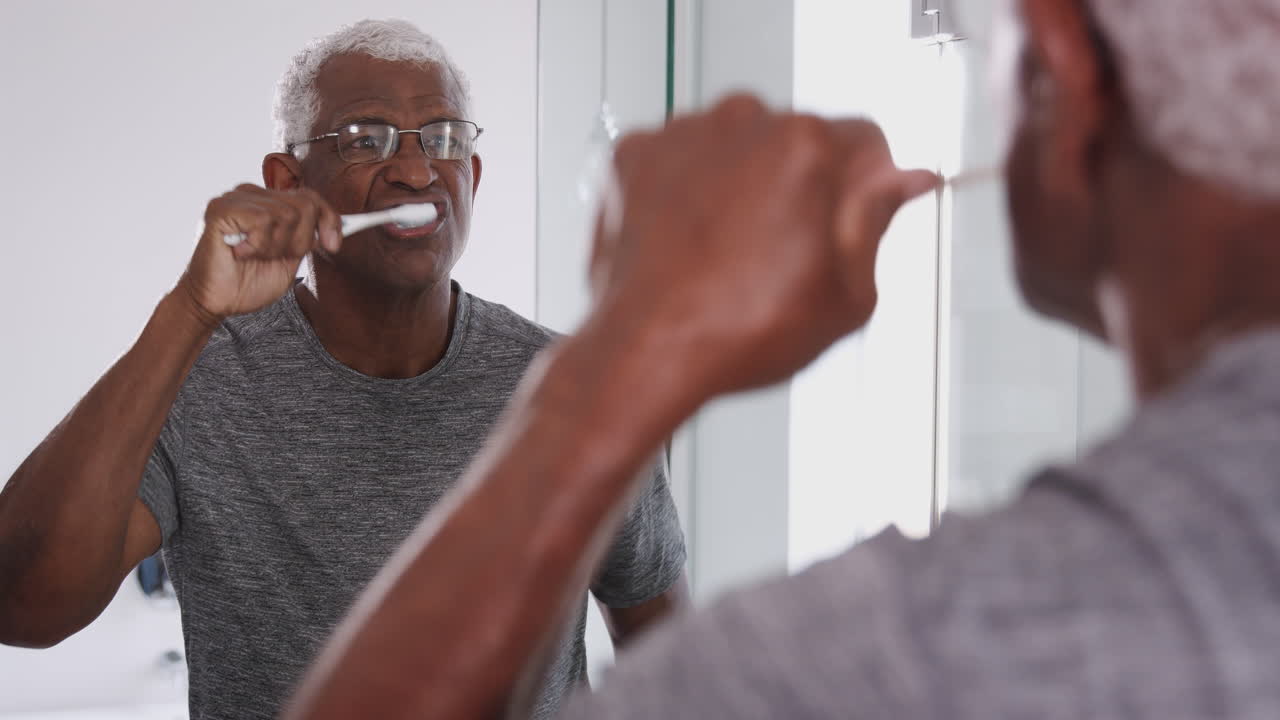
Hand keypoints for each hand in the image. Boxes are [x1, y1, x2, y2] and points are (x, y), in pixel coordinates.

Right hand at [178, 185, 341, 322]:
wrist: (215, 303)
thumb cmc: (248, 282)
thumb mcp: (290, 258)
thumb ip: (309, 237)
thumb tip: (337, 225)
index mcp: (268, 203)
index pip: (310, 197)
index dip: (330, 219)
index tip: (333, 245)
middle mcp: (253, 195)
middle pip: (306, 205)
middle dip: (300, 241)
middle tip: (275, 258)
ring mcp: (236, 198)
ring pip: (287, 214)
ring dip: (276, 247)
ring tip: (253, 255)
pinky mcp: (221, 208)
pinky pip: (264, 220)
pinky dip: (258, 245)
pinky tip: (240, 252)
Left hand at [585, 95, 939, 400]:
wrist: (644, 354)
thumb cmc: (737, 333)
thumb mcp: (847, 296)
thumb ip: (878, 222)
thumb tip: (901, 182)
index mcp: (807, 146)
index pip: (866, 142)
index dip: (868, 186)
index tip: (856, 214)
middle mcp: (743, 122)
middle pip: (796, 139)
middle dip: (801, 185)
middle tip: (787, 254)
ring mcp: (683, 135)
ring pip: (735, 145)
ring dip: (741, 183)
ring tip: (732, 253)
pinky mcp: (635, 154)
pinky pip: (680, 158)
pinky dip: (686, 189)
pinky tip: (690, 241)